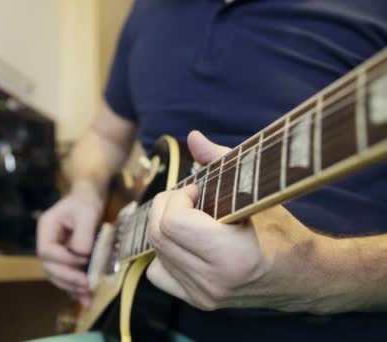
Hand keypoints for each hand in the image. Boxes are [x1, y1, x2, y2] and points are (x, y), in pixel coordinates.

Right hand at [37, 181, 103, 305]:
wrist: (90, 198)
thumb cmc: (85, 201)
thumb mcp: (86, 212)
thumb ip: (83, 233)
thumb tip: (82, 255)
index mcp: (46, 229)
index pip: (47, 251)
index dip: (64, 260)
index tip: (83, 260)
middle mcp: (47, 243)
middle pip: (49, 267)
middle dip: (67, 278)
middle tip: (86, 285)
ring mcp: (56, 253)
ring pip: (57, 276)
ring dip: (71, 287)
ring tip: (87, 294)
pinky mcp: (66, 260)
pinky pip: (66, 277)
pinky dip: (75, 289)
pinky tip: (86, 299)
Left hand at [146, 131, 355, 313]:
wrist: (303, 277)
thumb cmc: (284, 231)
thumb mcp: (257, 192)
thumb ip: (221, 161)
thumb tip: (193, 137)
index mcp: (232, 255)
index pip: (174, 222)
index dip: (179, 197)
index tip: (197, 189)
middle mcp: (214, 281)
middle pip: (159, 235)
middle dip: (166, 206)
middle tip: (189, 198)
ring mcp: (204, 295)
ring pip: (155, 251)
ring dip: (164, 226)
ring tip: (190, 217)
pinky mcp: (197, 301)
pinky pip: (157, 272)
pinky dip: (164, 253)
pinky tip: (185, 242)